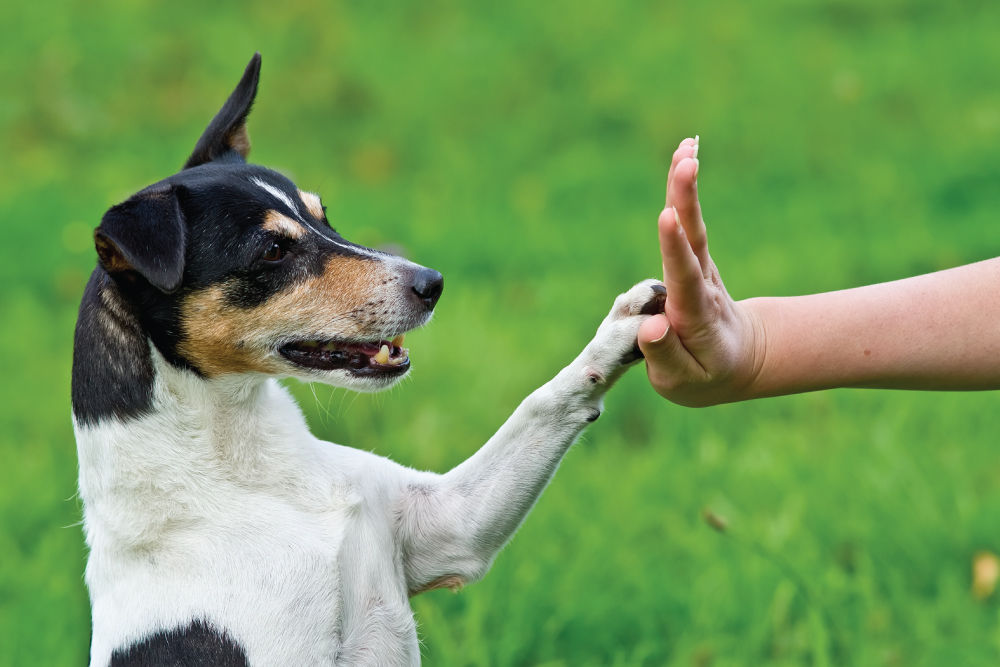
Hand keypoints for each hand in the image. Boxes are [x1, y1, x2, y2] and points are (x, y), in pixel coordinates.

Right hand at [637, 138, 764, 406]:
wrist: (738, 360)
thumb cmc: (704, 376)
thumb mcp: (683, 382)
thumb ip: (666, 356)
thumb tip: (652, 326)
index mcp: (695, 316)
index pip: (684, 278)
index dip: (674, 248)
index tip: (668, 218)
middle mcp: (701, 285)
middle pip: (694, 240)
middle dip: (686, 201)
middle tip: (686, 163)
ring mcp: (700, 268)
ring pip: (692, 224)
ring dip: (686, 186)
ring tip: (686, 147)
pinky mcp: (693, 258)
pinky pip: (687, 221)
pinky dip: (683, 189)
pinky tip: (684, 154)